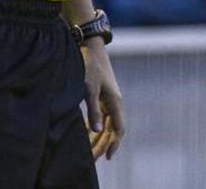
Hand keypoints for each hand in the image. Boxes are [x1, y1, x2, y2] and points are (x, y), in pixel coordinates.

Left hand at [82, 40, 125, 160]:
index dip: (113, 144)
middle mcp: (114, 102)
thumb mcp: (89, 88)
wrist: (90, 46)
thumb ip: (93, 110)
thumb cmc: (89, 66)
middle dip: (103, 145)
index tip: (107, 157)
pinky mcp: (101, 95)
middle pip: (112, 129)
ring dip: (99, 138)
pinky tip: (87, 134)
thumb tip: (97, 131)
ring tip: (89, 151)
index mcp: (115, 101)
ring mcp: (108, 99)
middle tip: (93, 159)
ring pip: (106, 124)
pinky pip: (101, 116)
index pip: (118, 129)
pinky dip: (95, 127)